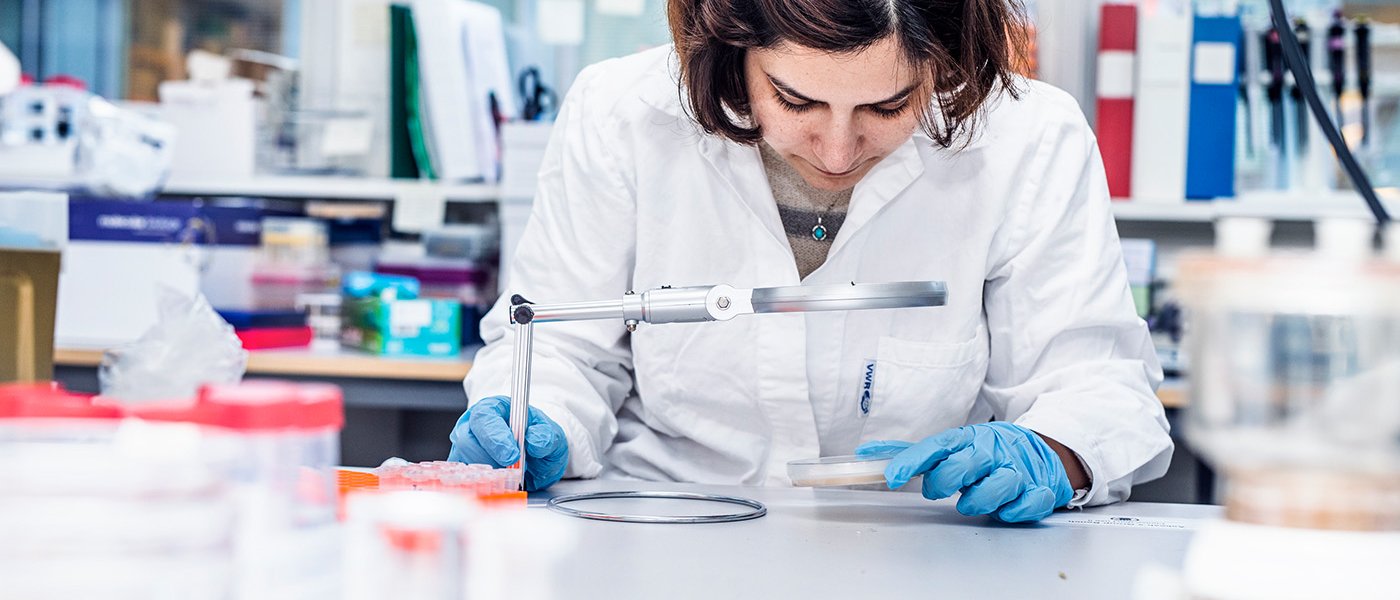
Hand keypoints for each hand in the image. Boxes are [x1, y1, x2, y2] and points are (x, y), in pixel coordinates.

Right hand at [448, 396, 568, 490]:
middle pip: (467, 442)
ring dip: (489, 474)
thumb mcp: (552, 433)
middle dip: (491, 460)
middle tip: (514, 471)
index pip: (485, 418)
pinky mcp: (464, 467)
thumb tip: (535, 441)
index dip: (496, 438)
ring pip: (465, 463)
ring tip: (511, 476)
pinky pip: (464, 479)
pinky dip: (482, 485)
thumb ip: (547, 436)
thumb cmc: (538, 437)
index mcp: (493, 408)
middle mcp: (473, 426)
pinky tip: (500, 484)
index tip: (512, 456)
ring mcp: (465, 447)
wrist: (536, 454)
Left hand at [857, 422, 1072, 522]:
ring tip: (970, 502)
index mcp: (967, 440)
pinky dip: (1013, 511)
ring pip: (997, 485)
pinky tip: (1004, 509)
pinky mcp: (1037, 490)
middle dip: (945, 481)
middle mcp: (992, 453)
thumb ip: (911, 453)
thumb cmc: (986, 452)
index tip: (892, 476)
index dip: (913, 461)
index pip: (937, 445)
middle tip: (936, 490)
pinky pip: (1026, 503)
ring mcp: (1017, 470)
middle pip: (965, 464)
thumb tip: (867, 454)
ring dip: (978, 500)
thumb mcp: (952, 446)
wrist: (1038, 451)